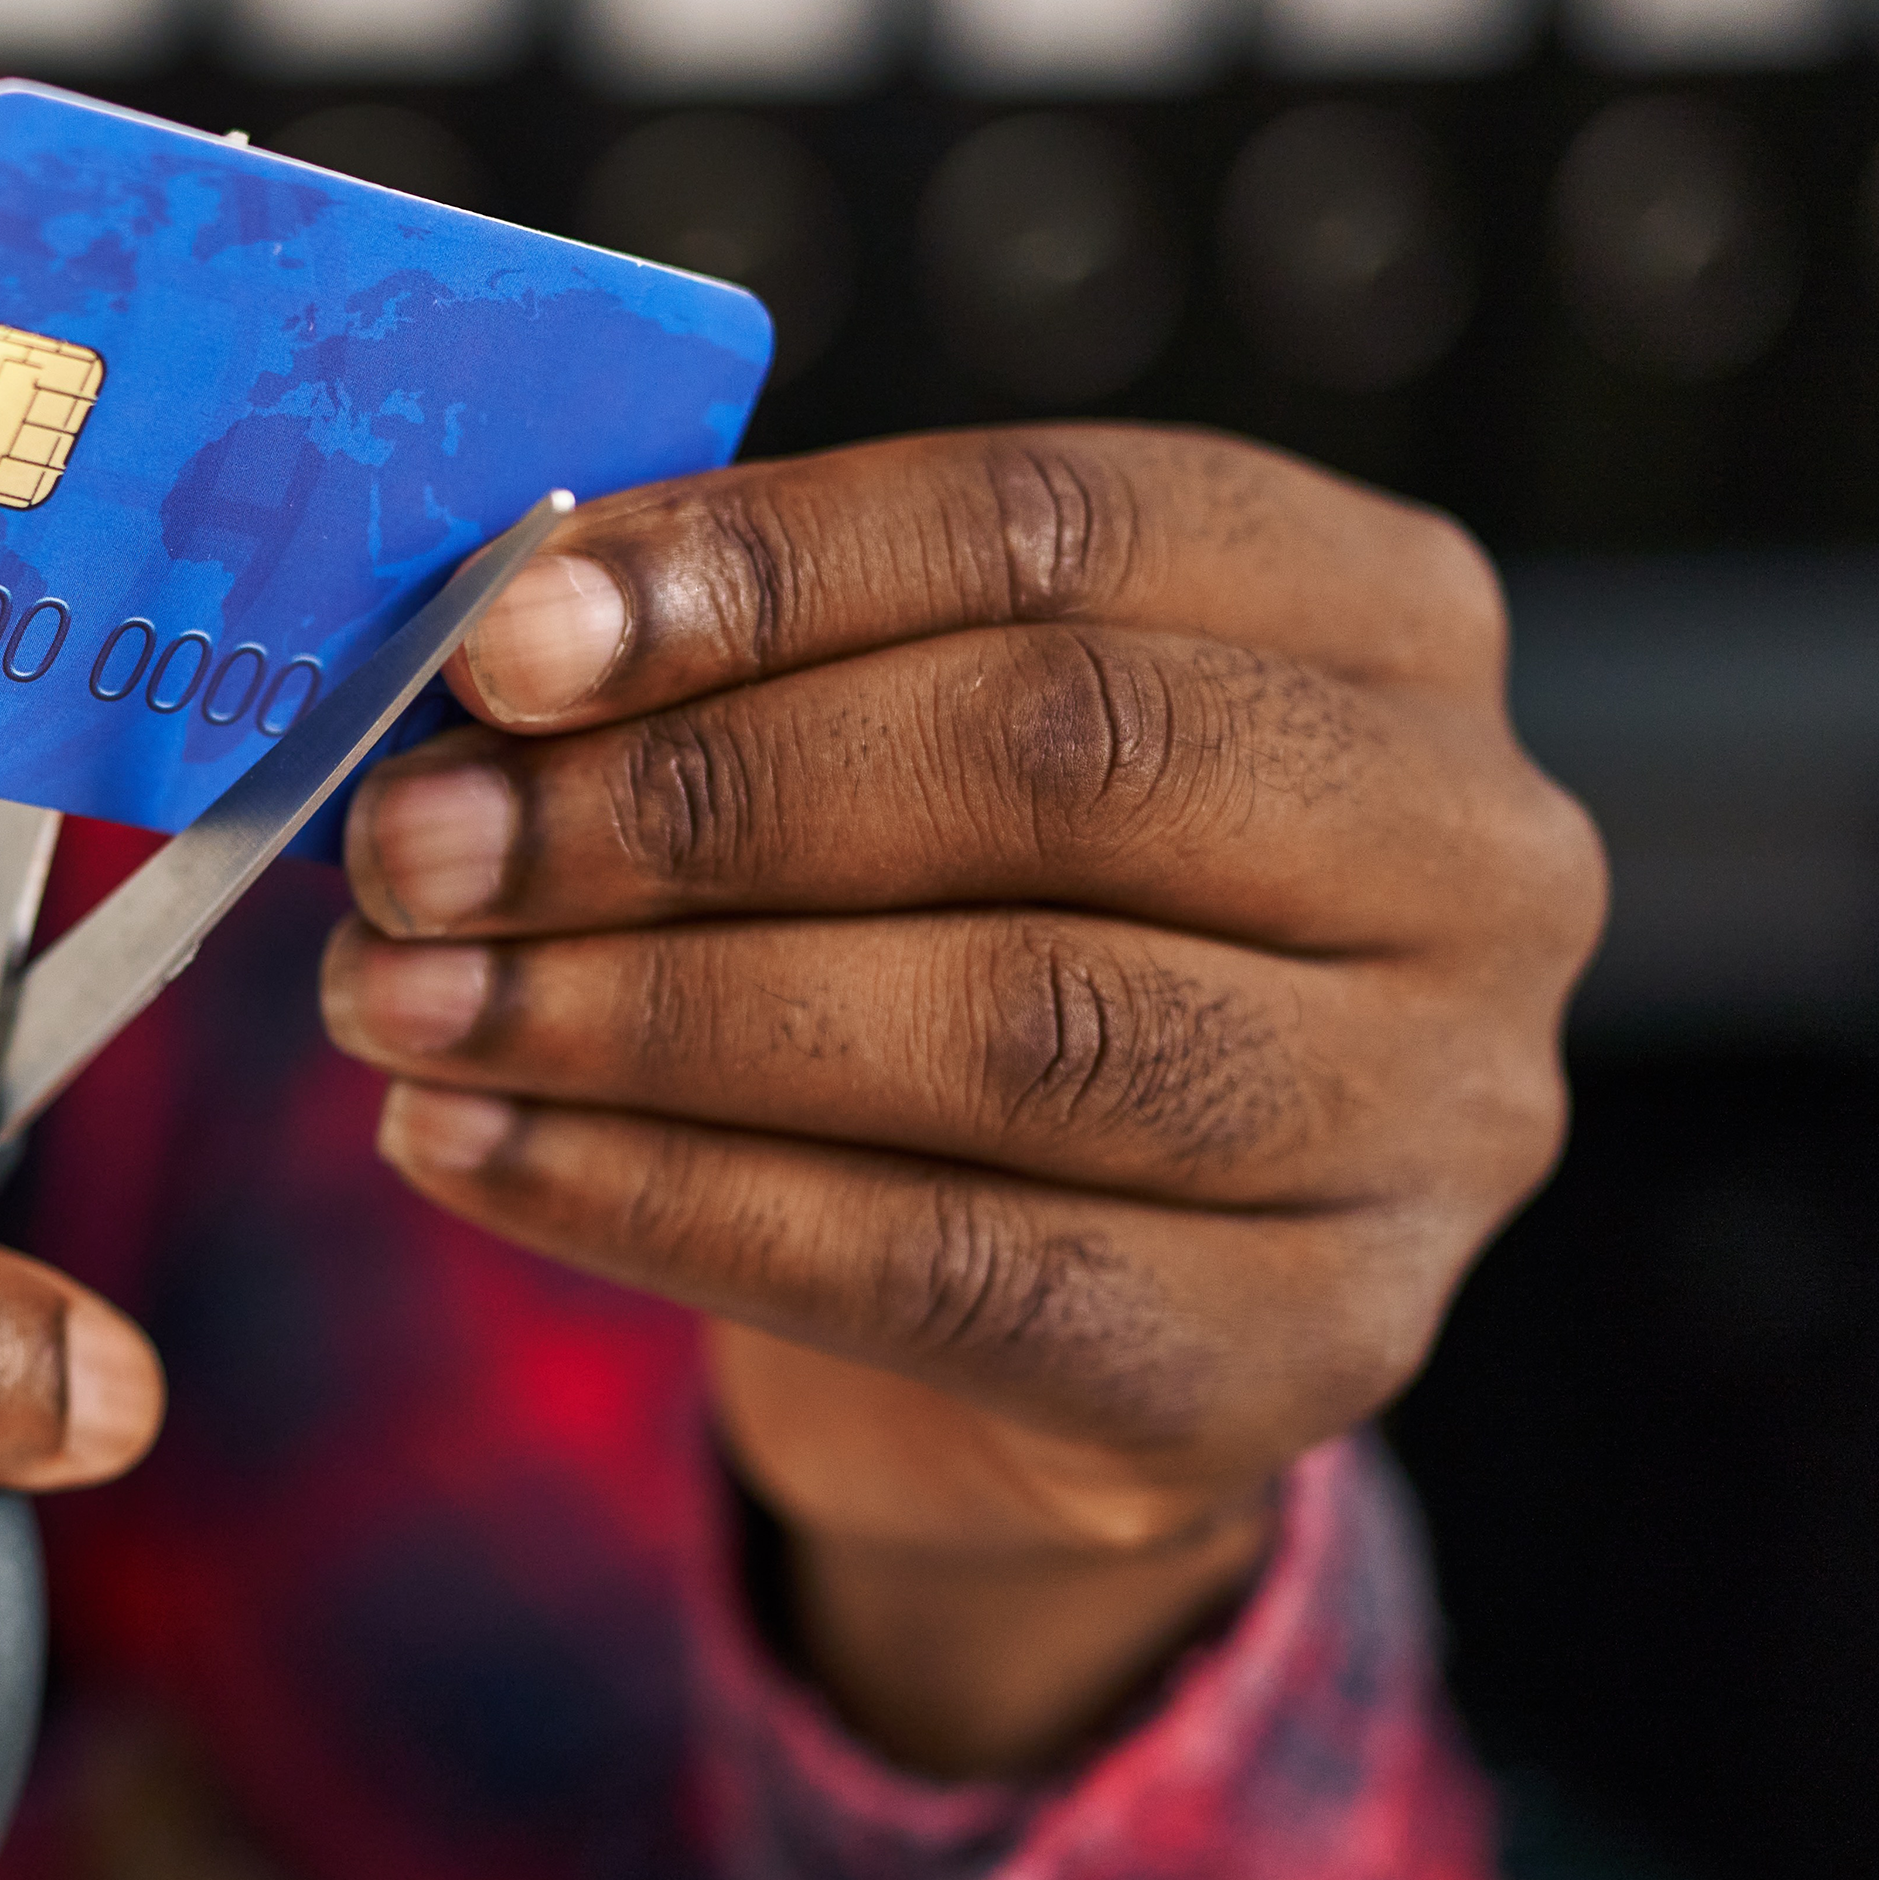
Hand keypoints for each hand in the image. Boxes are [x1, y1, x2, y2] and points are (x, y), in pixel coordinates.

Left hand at [322, 427, 1598, 1770]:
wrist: (1070, 1324)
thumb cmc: (969, 957)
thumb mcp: (902, 763)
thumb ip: (748, 668)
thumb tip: (488, 632)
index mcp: (1389, 622)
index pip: (1064, 525)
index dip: (766, 571)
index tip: (501, 639)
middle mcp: (1476, 857)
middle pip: (1058, 762)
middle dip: (689, 801)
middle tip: (416, 843)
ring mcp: (1428, 1123)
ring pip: (1011, 1027)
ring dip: (648, 1012)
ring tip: (402, 1004)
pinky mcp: (1306, 1354)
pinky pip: (947, 1270)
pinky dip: (666, 1205)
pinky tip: (471, 1149)